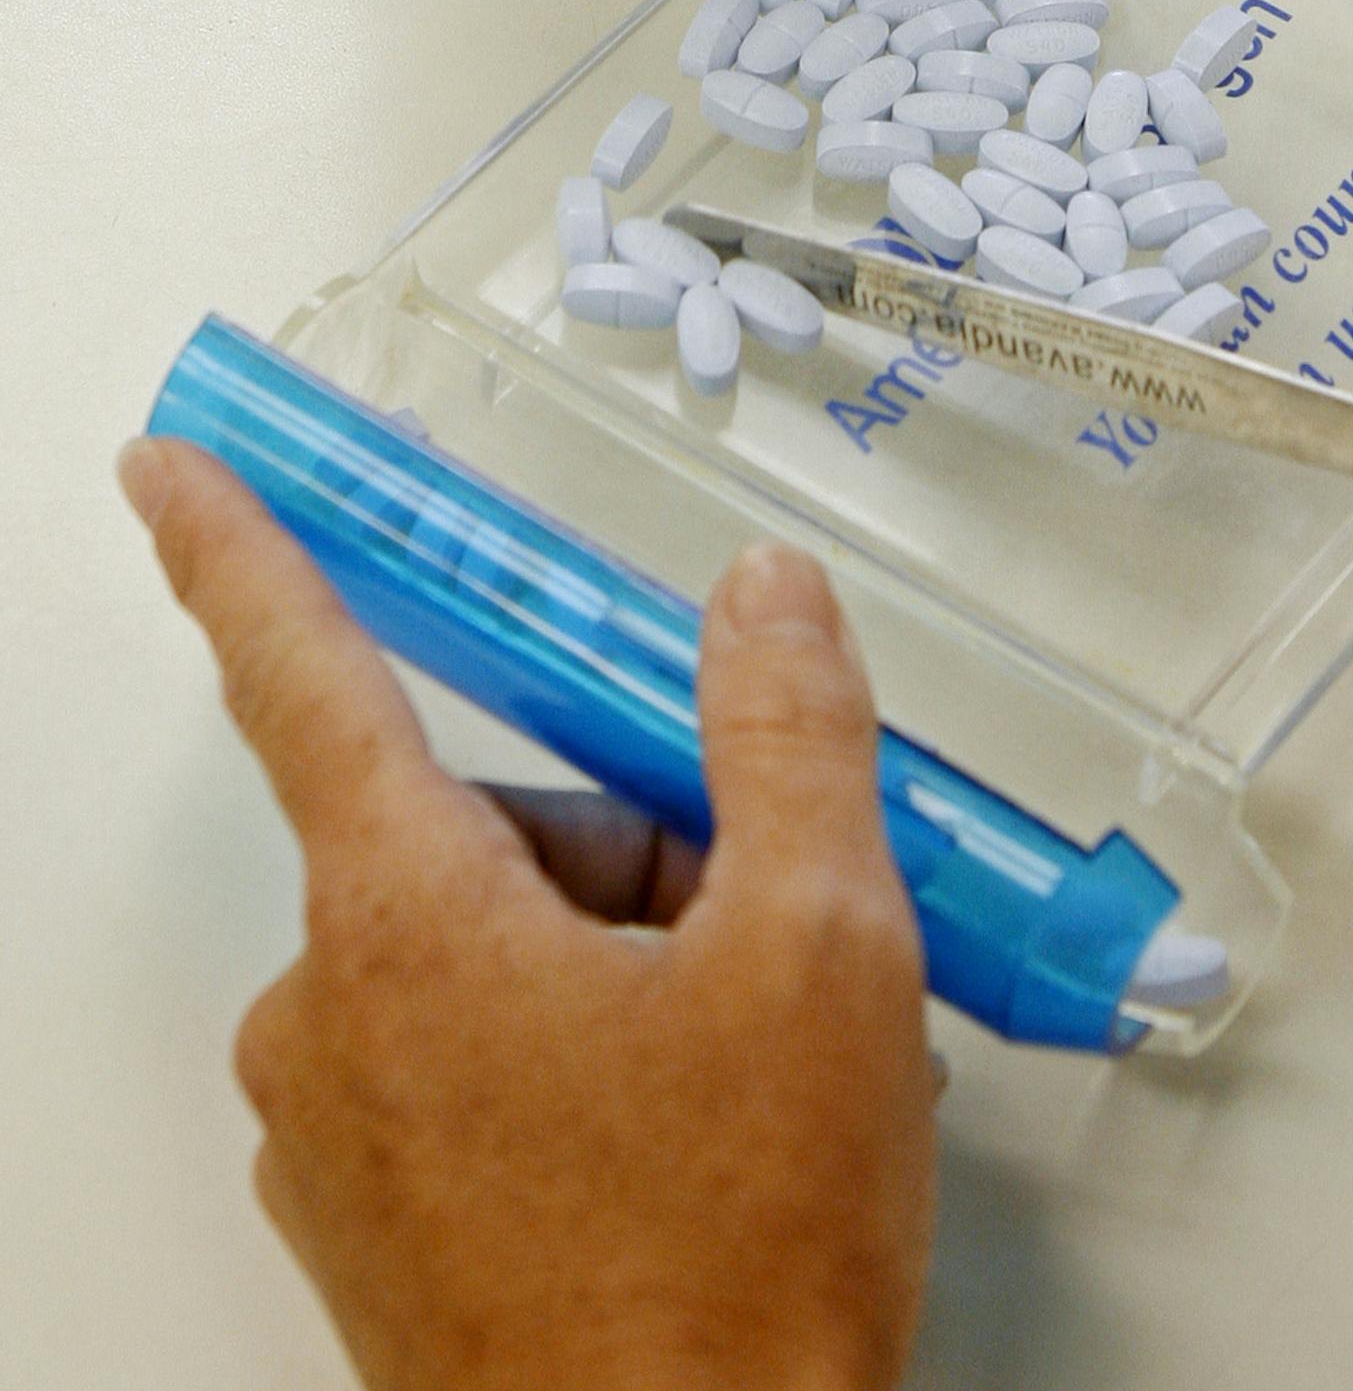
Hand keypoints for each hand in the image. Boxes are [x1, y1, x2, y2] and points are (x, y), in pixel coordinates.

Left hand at [119, 438, 936, 1390]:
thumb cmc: (738, 1254)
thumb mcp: (818, 950)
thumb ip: (789, 736)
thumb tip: (761, 595)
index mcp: (406, 920)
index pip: (305, 678)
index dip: (237, 552)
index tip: (165, 466)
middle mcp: (330, 1019)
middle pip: (478, 833)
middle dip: (634, 849)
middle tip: (767, 945)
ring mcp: (340, 1139)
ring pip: (488, 952)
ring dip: (626, 961)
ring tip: (756, 1074)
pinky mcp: (374, 1231)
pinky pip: (471, 1066)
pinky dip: (584, 1058)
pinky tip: (699, 1142)